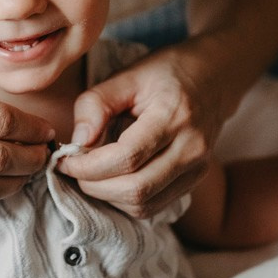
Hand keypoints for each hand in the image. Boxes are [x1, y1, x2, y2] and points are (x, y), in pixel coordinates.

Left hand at [60, 48, 225, 218]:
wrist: (214, 77)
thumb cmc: (166, 72)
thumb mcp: (127, 75)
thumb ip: (96, 103)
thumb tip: (77, 141)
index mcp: (175, 116)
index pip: (128, 157)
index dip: (89, 165)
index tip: (63, 159)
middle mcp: (192, 148)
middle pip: (136, 188)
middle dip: (94, 185)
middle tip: (72, 170)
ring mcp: (198, 169)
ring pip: (144, 204)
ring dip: (107, 196)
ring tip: (90, 173)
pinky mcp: (194, 181)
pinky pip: (153, 206)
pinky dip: (125, 200)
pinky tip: (111, 179)